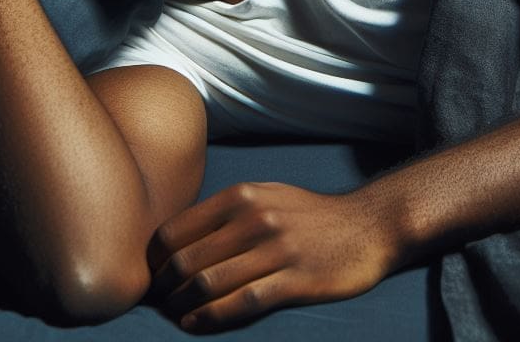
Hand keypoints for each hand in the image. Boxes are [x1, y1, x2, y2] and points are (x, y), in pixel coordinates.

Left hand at [147, 182, 397, 331]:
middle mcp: (255, 218)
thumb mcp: (266, 194)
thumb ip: (226, 210)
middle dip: (165, 286)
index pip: (177, 229)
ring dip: (182, 305)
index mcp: (242, 195)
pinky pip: (242, 302)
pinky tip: (196, 324)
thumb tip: (179, 237)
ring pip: (210, 282)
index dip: (156, 258)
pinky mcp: (295, 280)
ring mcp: (276, 249)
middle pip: (187, 259)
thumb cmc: (308, 214)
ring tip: (175, 313)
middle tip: (159, 300)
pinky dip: (211, 317)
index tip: (153, 274)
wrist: (367, 225)